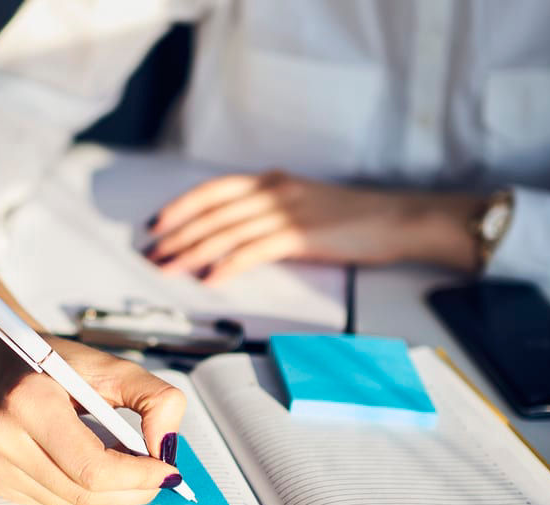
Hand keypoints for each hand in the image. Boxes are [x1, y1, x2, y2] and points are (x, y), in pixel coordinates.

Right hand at [0, 267, 185, 504]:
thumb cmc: (55, 363)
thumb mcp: (111, 366)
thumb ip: (154, 398)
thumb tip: (167, 448)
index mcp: (30, 402)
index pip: (92, 468)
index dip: (138, 477)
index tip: (168, 471)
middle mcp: (5, 439)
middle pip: (86, 495)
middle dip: (133, 492)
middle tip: (159, 477)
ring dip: (115, 498)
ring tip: (133, 472)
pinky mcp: (0, 482)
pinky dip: (90, 497)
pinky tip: (98, 471)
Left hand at [143, 170, 483, 281]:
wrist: (398, 218)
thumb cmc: (354, 218)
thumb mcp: (303, 205)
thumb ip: (270, 213)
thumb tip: (236, 234)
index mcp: (271, 182)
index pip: (212, 191)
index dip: (179, 207)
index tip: (155, 224)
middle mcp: (273, 191)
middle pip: (211, 212)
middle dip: (176, 235)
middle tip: (151, 254)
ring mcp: (287, 211)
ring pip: (225, 231)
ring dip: (191, 251)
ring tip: (169, 267)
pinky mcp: (301, 235)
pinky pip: (254, 250)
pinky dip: (228, 264)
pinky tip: (211, 278)